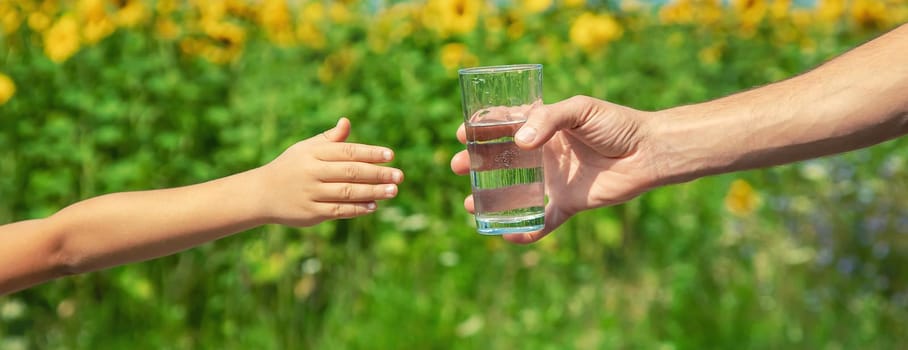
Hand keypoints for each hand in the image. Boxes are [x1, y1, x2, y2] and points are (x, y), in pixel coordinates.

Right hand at [253, 118, 403, 226]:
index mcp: (314, 153)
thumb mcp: (306, 148)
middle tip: (399, 176)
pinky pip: (338, 211)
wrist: (262, 194)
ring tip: (393, 191)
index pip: (347, 151)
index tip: (390, 155)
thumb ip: (330, 139)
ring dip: (372, 192)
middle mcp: (313, 172)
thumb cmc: (291, 167)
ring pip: (347, 192)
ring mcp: (311, 193)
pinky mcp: (310, 213)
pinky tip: (373, 206)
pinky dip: (357, 209)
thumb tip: (346, 122)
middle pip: (351, 172)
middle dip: (377, 174)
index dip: (370, 153)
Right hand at [451, 96, 659, 242]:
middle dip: (475, 164)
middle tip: (457, 167)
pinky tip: (507, 235)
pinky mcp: (568, 204)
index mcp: (544, 127)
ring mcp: (554, 180)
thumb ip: (549, 120)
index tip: (463, 133)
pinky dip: (525, 231)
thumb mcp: (580, 110)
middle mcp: (544, 154)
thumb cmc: (616, 125)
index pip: (505, 126)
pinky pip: (542, 222)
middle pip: (501, 161)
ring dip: (490, 200)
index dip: (482, 129)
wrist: (648, 153)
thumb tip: (519, 142)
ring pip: (514, 194)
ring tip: (470, 204)